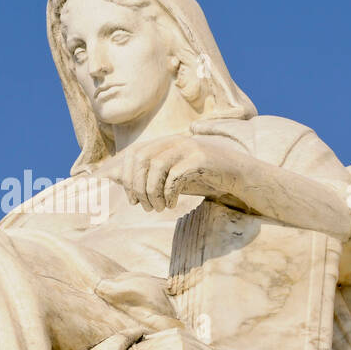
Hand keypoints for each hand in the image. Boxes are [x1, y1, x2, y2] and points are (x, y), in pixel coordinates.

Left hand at [99, 134, 247, 211]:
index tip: (132, 200)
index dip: (126, 177)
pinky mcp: (201, 159)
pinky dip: (169, 192)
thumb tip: (114, 178)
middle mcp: (174, 141)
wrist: (236, 175)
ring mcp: (188, 147)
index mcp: (164, 143)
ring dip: (152, 192)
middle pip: (141, 158)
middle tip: (145, 207)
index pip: (134, 154)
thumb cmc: (200, 177)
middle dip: (138, 186)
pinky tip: (172, 204)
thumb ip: (146, 175)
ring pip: (156, 166)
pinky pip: (175, 175)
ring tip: (159, 208)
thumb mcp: (171, 176)